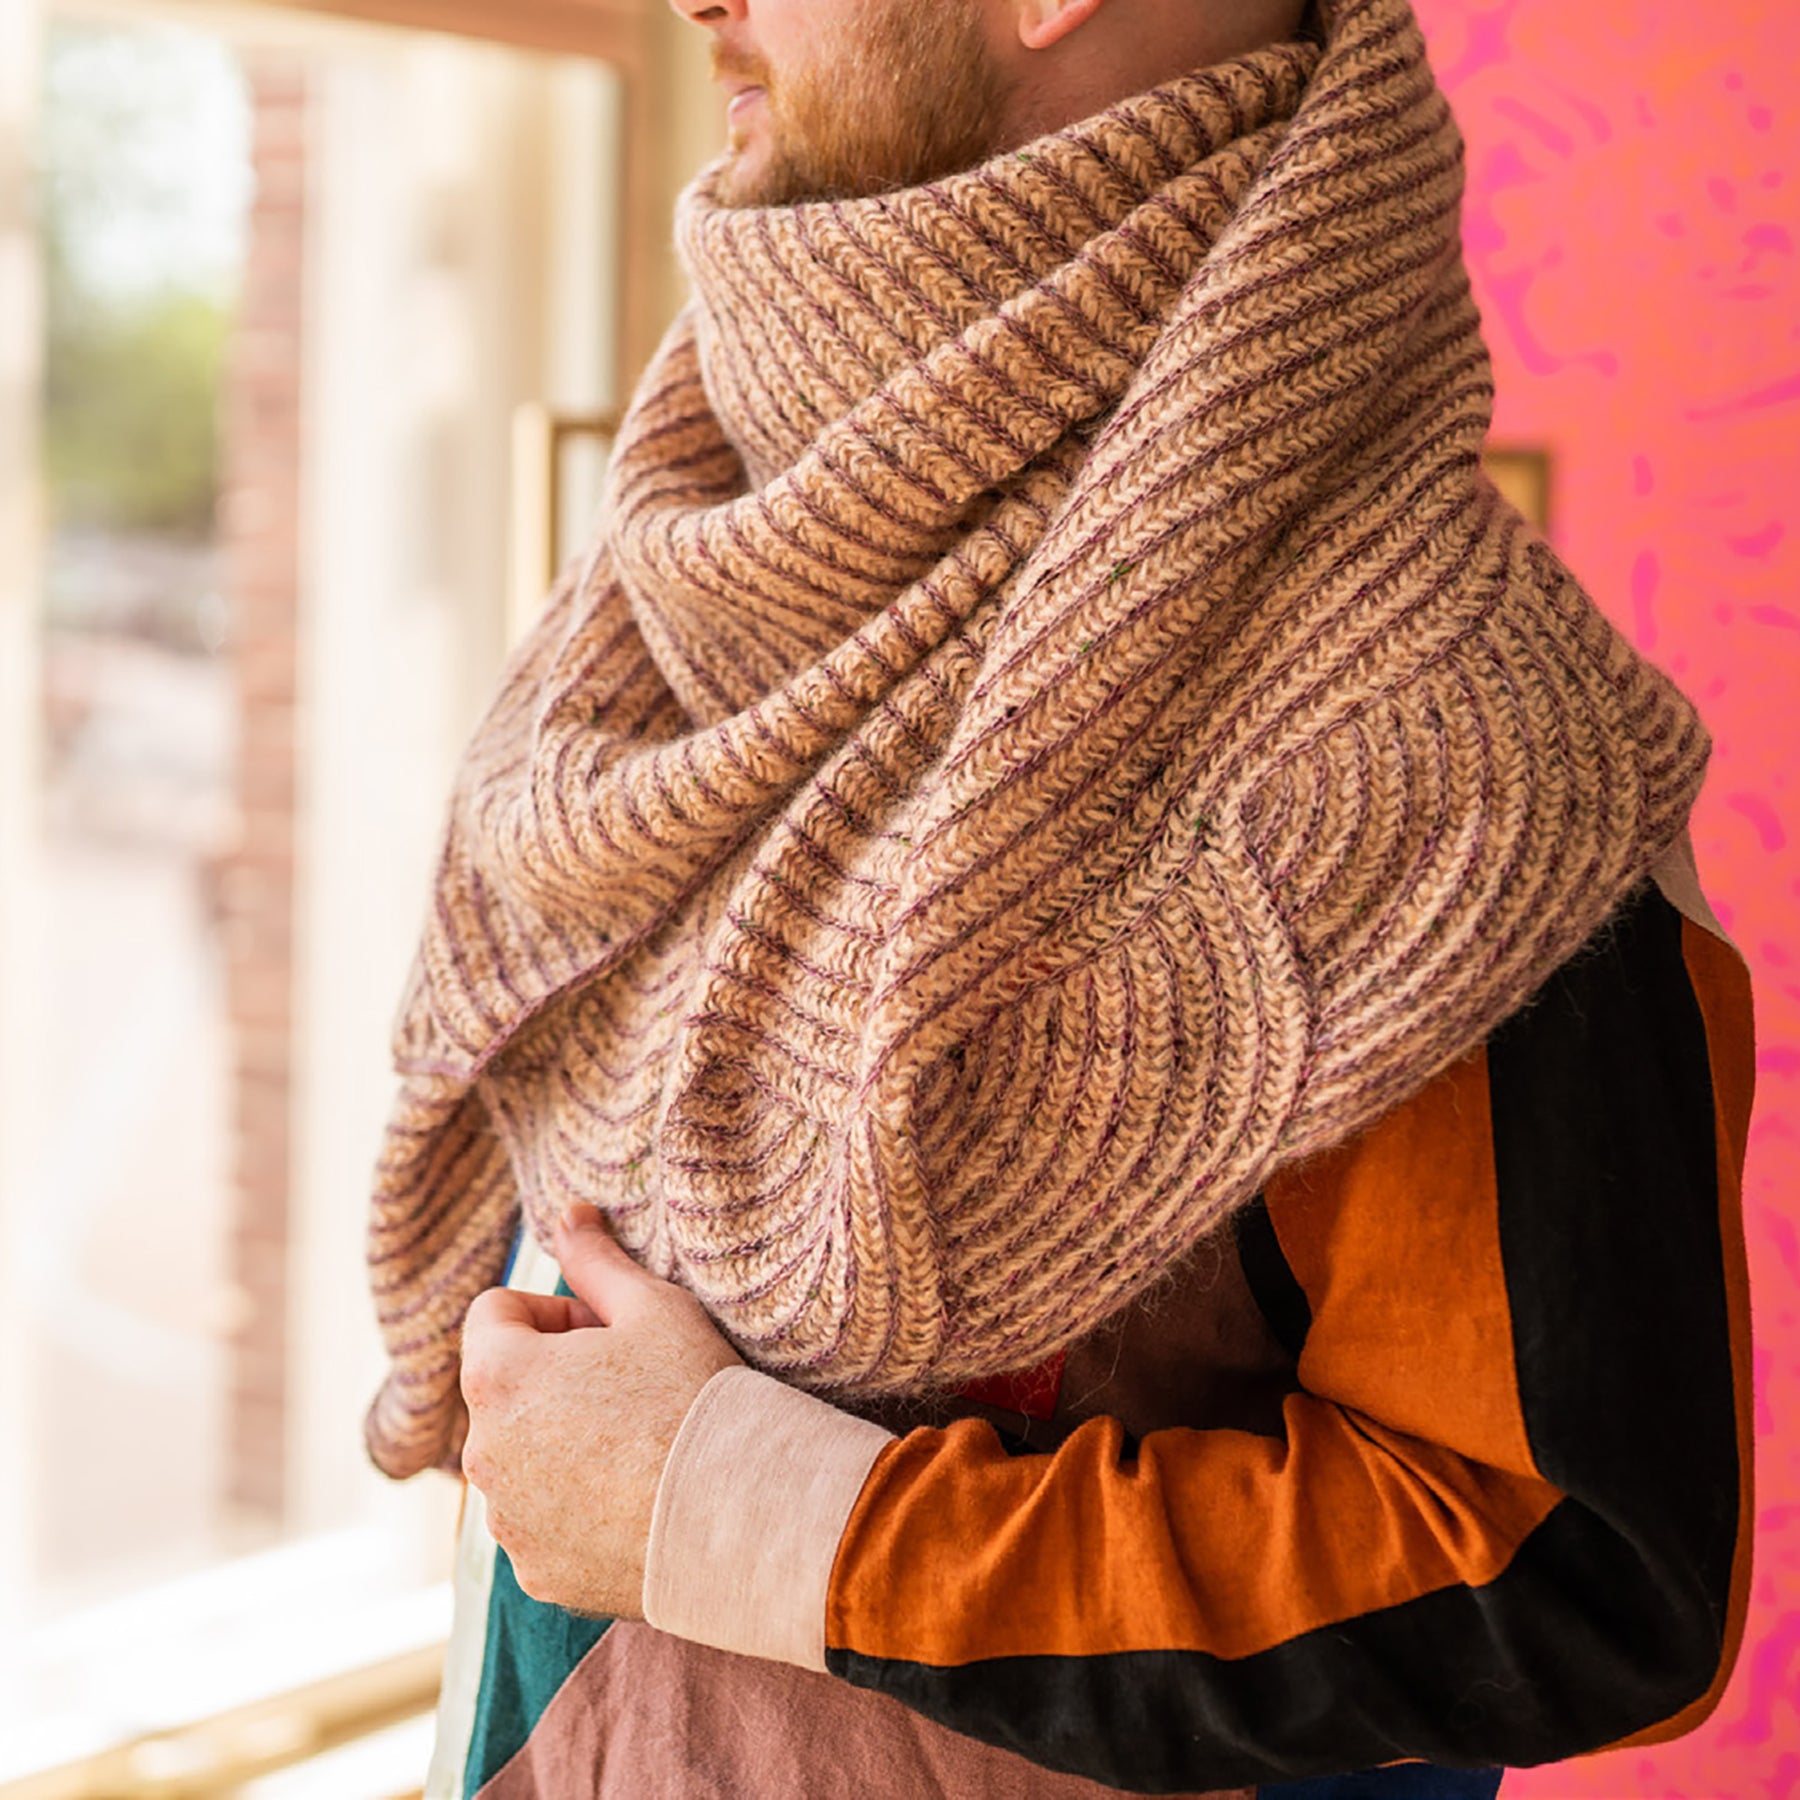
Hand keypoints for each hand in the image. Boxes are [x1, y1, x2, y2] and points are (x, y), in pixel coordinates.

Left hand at [458, 1204, 741, 1617]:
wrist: (740, 1511)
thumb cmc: (694, 1393)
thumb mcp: (652, 1306)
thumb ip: (596, 1258)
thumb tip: (569, 1212)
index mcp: (497, 1376)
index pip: (494, 1313)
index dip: (554, 1311)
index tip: (608, 1334)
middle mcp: (482, 1453)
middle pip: (506, 1389)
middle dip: (556, 1378)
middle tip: (633, 1385)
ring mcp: (508, 1521)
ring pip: (523, 1457)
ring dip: (561, 1443)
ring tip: (639, 1446)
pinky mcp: (537, 1573)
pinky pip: (544, 1521)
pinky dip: (577, 1508)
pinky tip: (637, 1500)